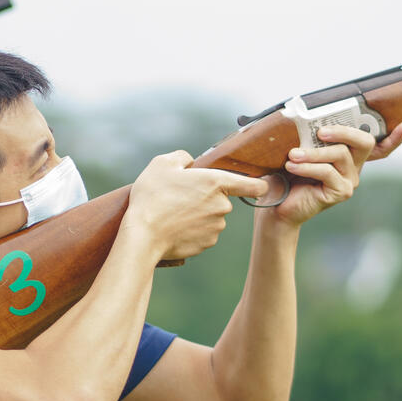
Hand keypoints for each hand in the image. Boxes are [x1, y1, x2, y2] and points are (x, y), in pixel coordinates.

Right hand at [124, 151, 270, 261]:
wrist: (142, 236)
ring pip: (213, 217)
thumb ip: (182, 157)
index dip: (259, 184)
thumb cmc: (152, 197)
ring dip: (200, 214)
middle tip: (182, 196)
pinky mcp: (206, 244)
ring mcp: (216, 227)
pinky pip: (204, 233)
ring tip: (174, 212)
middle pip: (224, 200)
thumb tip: (190, 162)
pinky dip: (193, 230)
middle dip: (208, 198)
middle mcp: (222, 206)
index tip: (257, 184)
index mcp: (216, 182)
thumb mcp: (162, 164)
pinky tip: (175, 227)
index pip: (255, 185)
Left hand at [265, 121, 401, 227]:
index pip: (377, 146)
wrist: (278, 202)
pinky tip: (292, 165)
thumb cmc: (288, 172)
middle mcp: (354, 166)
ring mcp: (350, 180)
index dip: (393, 138)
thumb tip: (306, 117)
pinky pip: (329, 172)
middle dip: (343, 131)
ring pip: (341, 155)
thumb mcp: (300, 148)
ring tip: (292, 155)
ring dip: (314, 153)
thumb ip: (310, 136)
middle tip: (320, 131)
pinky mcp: (342, 192)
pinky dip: (308, 166)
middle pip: (364, 142)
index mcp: (348, 154)